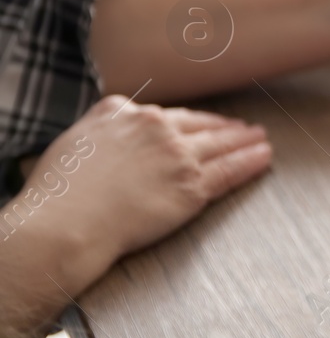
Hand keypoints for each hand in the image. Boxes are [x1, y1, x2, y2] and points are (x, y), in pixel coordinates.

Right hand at [0, 96, 271, 335]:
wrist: (66, 225)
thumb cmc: (58, 193)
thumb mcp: (74, 142)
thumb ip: (103, 131)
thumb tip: (111, 133)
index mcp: (123, 113)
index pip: (168, 116)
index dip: (193, 122)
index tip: (206, 123)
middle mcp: (155, 128)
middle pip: (200, 126)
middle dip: (225, 127)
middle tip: (245, 127)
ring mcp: (177, 156)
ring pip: (221, 144)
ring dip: (245, 141)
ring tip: (260, 139)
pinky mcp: (192, 186)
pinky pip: (229, 170)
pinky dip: (250, 162)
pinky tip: (263, 157)